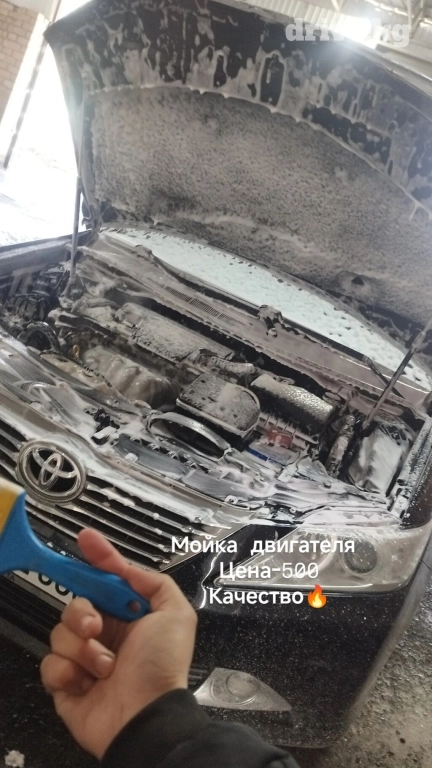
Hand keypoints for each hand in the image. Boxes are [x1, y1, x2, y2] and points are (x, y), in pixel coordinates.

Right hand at [40, 529, 196, 758]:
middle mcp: (106, 634)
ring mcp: (84, 659)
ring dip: (84, 649)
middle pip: (76, 604)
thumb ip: (153, 583)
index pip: (108, 580)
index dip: (98, 558)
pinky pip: (50, 663)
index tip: (86, 538)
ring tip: (105, 667)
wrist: (145, 717)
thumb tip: (126, 566)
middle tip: (97, 627)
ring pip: (60, 632)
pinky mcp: (66, 684)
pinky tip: (87, 682)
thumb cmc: (162, 665)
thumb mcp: (175, 614)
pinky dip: (68, 672)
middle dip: (82, 613)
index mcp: (129, 616)